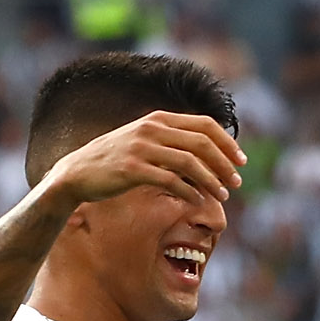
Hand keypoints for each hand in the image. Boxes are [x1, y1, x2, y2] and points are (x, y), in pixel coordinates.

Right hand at [41, 110, 242, 208]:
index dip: (227, 143)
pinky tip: (197, 201)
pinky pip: (170, 181)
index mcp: (158, 119)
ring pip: (190, 163)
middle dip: (225, 164)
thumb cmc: (116, 160)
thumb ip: (171, 141)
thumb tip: (206, 152)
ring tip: (223, 195)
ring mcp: (141, 148)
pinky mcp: (132, 170)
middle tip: (237, 183)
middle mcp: (151, 129)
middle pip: (202, 143)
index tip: (241, 162)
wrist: (77, 172)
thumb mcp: (144, 141)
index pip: (204, 124)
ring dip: (211, 181)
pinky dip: (189, 192)